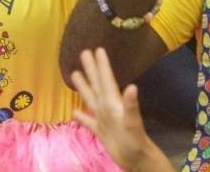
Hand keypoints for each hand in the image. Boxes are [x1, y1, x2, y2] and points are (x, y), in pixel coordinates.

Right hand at [72, 49, 172, 171]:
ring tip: (74, 73)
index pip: (106, 80)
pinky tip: (73, 112)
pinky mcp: (100, 131)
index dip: (102, 65)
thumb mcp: (132, 123)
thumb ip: (131, 106)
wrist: (136, 159)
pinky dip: (81, 117)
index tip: (97, 49)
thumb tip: (132, 87)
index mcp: (113, 102)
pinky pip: (88, 121)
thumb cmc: (134, 141)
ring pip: (90, 99)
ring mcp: (103, 119)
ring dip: (83, 87)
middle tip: (84, 52)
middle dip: (91, 69)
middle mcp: (107, 107)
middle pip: (97, 84)